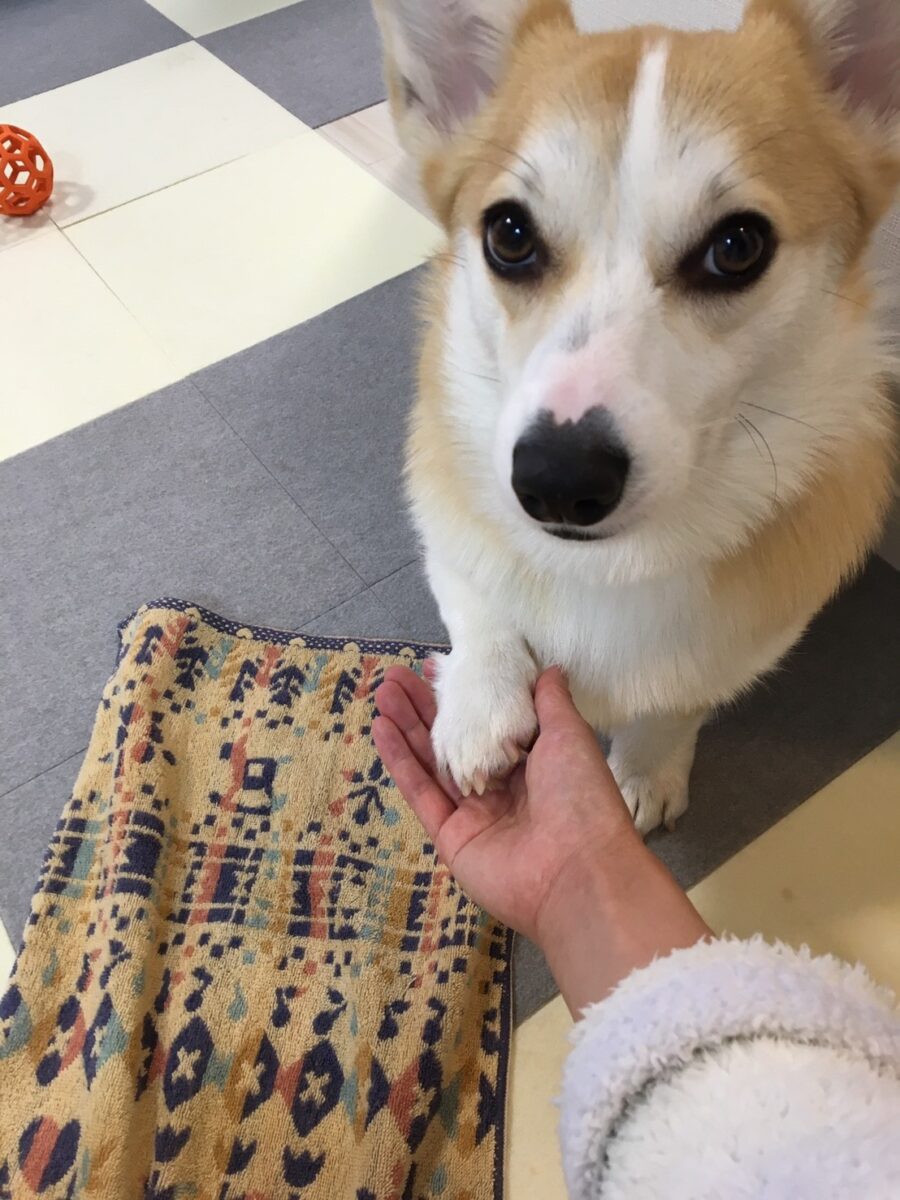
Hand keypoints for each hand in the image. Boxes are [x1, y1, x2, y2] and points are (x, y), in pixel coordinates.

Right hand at [373, 663, 638, 943]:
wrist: (577, 873)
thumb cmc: (580, 797)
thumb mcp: (570, 736)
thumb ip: (550, 702)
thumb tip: (549, 667)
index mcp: (533, 761)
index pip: (489, 722)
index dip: (464, 695)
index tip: (439, 667)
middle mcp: (501, 785)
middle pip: (454, 739)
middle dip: (424, 707)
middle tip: (395, 675)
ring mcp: (474, 813)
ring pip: (432, 762)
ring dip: (406, 726)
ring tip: (382, 692)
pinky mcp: (451, 836)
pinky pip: (421, 793)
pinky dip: (400, 761)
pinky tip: (381, 728)